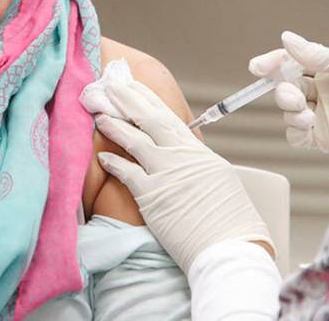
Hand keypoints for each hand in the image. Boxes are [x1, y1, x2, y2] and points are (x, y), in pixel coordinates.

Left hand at [84, 76, 272, 272]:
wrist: (229, 245)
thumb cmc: (230, 218)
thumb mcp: (218, 178)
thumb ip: (196, 161)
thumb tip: (185, 154)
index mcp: (196, 150)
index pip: (166, 116)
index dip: (146, 98)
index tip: (132, 85)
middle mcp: (180, 156)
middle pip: (148, 119)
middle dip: (127, 99)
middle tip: (109, 84)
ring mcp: (165, 173)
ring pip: (134, 140)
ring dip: (114, 126)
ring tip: (99, 114)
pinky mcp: (151, 196)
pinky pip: (126, 173)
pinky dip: (113, 163)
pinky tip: (102, 157)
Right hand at [250, 31, 328, 159]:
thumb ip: (321, 54)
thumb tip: (285, 39)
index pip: (293, 62)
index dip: (273, 63)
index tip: (258, 67)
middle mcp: (324, 90)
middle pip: (285, 85)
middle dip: (280, 88)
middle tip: (292, 94)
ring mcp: (324, 115)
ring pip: (287, 110)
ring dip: (287, 109)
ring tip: (305, 112)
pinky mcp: (327, 138)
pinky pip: (296, 135)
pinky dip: (293, 129)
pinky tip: (306, 124)